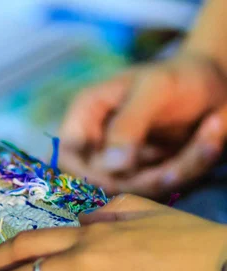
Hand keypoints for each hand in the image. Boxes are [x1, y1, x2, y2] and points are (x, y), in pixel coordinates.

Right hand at [58, 54, 226, 197]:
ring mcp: (122, 160)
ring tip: (210, 134)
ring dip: (177, 170)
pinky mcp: (146, 172)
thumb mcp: (154, 90)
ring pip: (136, 188)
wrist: (217, 79)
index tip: (125, 175)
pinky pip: (162, 186)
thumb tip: (109, 166)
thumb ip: (128, 125)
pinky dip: (191, 166)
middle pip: (102, 181)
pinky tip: (212, 135)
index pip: (67, 158)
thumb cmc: (179, 75)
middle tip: (183, 157)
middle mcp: (98, 141)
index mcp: (85, 116)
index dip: (87, 175)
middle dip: (146, 176)